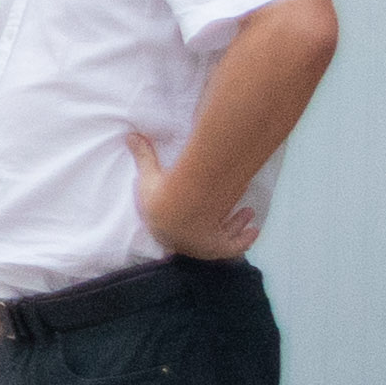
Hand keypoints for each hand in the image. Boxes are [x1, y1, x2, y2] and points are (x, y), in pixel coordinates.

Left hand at [124, 126, 263, 259]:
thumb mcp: (149, 172)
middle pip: (200, 237)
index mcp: (163, 229)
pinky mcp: (217, 248)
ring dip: (234, 226)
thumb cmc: (160, 194)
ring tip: (248, 213)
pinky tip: (254, 230)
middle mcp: (182, 241)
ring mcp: (200, 246)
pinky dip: (244, 241)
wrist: (178, 212)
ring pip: (220, 238)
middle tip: (229, 209)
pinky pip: (233, 247)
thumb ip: (143, 155)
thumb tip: (130, 136)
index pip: (174, 230)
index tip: (197, 212)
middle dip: (214, 223)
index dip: (185, 223)